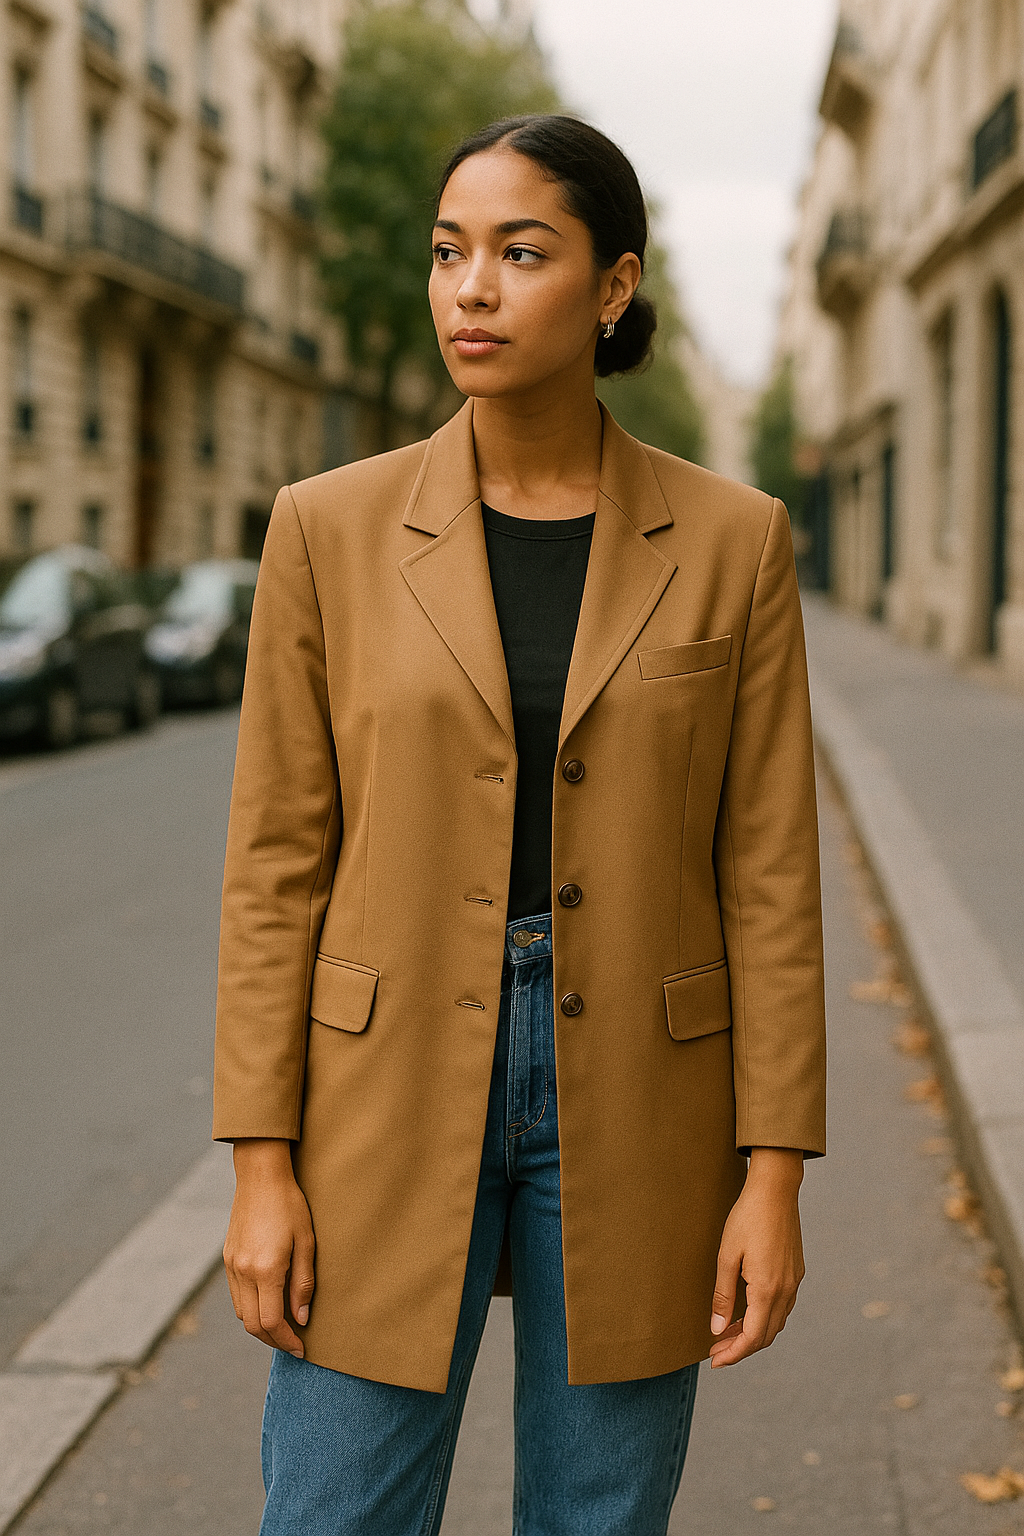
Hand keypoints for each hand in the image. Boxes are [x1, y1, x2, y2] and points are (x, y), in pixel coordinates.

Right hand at [223, 1138, 315, 1357]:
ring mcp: (232, 1266)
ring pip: (242, 1313)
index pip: (272, 1322)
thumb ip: (303, 1284)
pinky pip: (236, 1296)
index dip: (287, 1341)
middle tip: (293, 1344)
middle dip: (274, 1341)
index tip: (302, 1349)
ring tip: (283, 1328)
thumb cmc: (290, 1206)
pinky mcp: (227, 1259)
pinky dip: (250, 1309)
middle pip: (253, 1325)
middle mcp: (244, 1272)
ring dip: (260, 1327)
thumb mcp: (306, 1242)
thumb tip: (301, 1319)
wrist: (260, 1177)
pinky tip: (268, 1305)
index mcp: (266, 1269)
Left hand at [709, 1146, 804, 1368]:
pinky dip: (764, 1317)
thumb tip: (717, 1330)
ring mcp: (794, 1281)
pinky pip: (782, 1307)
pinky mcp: (796, 1272)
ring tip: (726, 1333)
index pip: (753, 1337)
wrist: (775, 1190)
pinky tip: (746, 1312)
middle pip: (766, 1335)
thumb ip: (723, 1296)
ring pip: (775, 1322)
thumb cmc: (747, 1218)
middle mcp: (786, 1290)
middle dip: (740, 1347)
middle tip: (715, 1350)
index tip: (715, 1361)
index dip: (734, 1354)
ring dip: (752, 1333)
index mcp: (767, 1289)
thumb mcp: (726, 1256)